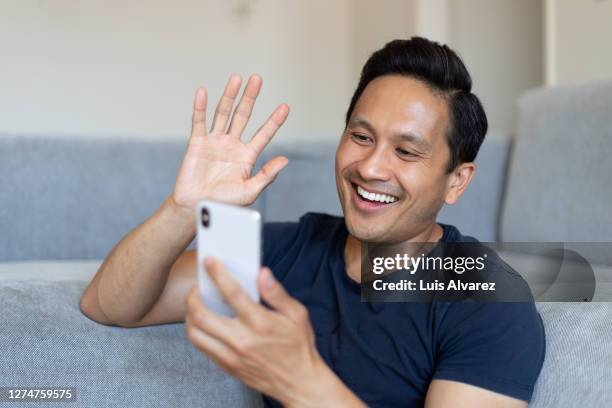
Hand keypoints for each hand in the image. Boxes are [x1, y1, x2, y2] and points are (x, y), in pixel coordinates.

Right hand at [171, 75, 289, 211]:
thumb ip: (267, 175)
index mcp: (247, 156)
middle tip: (258, 79)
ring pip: (223, 113)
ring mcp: (215, 142)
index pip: (264, 133)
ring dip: (229, 96)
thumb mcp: (250, 191)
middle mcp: (232, 145)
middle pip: (243, 115)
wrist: (197, 208)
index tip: (285, 107)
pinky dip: (200, 107)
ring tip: (237, 78)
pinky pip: (199, 122)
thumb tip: (285, 160)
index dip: (274, 120)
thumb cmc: (224, 203)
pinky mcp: (197, 143)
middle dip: (250, 98)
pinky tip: (203, 92)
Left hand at [184, 257, 326, 405]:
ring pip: (195, 333)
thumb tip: (262, 273)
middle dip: (193, 296)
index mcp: (260, 323)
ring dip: (190, 315)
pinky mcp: (227, 366)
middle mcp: (242, 340)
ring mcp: (231, 356)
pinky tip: (203, 323)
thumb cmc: (298, 346)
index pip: (232, 293)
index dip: (217, 273)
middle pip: (202, 315)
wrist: (299, 382)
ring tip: (196, 305)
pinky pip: (202, 347)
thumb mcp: (297, 314)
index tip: (209, 262)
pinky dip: (196, 332)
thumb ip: (277, 293)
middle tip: (196, 287)